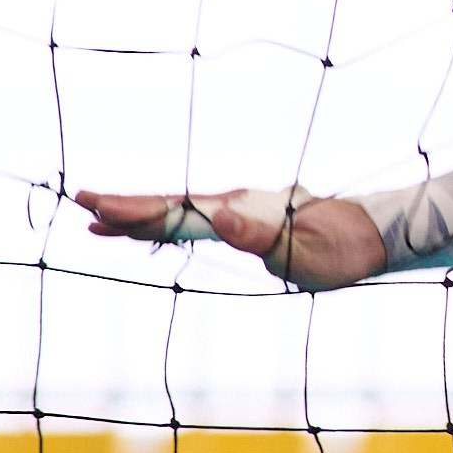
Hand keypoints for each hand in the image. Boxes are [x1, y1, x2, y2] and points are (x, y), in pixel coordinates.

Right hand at [72, 188, 385, 289]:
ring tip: (100, 219)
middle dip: (125, 206)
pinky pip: (195, 221)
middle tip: (81, 203)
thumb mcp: (301, 248)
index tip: (98, 208)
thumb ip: (259, 234)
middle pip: (169, 204)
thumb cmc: (339, 249)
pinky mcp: (247, 222)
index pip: (176, 211)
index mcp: (238, 210)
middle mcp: (234, 204)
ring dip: (140, 215)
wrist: (371, 237)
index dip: (136, 211)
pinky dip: (166, 224)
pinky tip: (153, 230)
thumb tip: (221, 219)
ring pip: (179, 211)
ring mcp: (239, 211)